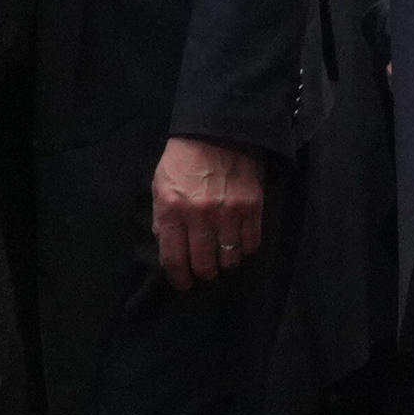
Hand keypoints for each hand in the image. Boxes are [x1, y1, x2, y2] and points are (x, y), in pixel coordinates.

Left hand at [152, 136, 268, 286]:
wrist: (218, 131)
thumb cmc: (184, 159)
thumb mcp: (160, 185)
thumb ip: (162, 218)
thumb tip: (169, 247)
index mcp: (173, 209)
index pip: (174, 259)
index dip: (179, 278)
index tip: (183, 283)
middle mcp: (200, 216)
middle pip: (204, 265)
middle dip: (202, 273)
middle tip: (204, 270)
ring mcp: (229, 213)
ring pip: (229, 259)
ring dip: (224, 262)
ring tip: (221, 255)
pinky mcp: (252, 207)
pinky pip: (251, 244)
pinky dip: (244, 249)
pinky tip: (238, 242)